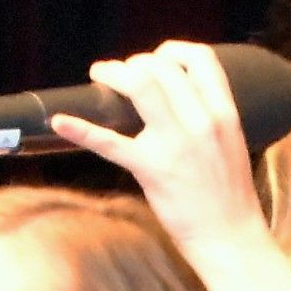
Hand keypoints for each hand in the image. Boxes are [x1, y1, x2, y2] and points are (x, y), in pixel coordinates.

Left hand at [52, 43, 269, 273]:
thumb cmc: (229, 197)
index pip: (200, 58)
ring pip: (140, 85)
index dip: (172, 51)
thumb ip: (209, 117)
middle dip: (134, 64)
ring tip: (101, 78)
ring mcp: (175, 144)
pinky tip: (60, 122)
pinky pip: (110, 142)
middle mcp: (201, 122)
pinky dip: (81, 129)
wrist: (230, 240)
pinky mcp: (151, 169)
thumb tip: (178, 98)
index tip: (156, 60)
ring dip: (114, 74)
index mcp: (224, 113)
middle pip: (162, 66)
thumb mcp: (231, 144)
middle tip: (121, 75)